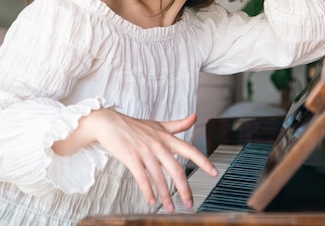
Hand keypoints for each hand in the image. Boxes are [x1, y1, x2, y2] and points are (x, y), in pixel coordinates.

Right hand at [91, 110, 217, 211]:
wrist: (110, 123)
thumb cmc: (135, 126)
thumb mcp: (159, 124)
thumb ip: (178, 125)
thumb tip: (195, 117)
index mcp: (167, 138)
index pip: (190, 150)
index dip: (203, 161)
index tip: (214, 172)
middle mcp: (158, 145)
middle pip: (176, 169)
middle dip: (184, 189)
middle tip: (190, 203)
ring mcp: (145, 151)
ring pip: (159, 178)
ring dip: (165, 196)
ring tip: (170, 208)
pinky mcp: (131, 158)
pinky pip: (142, 178)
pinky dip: (148, 191)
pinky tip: (151, 201)